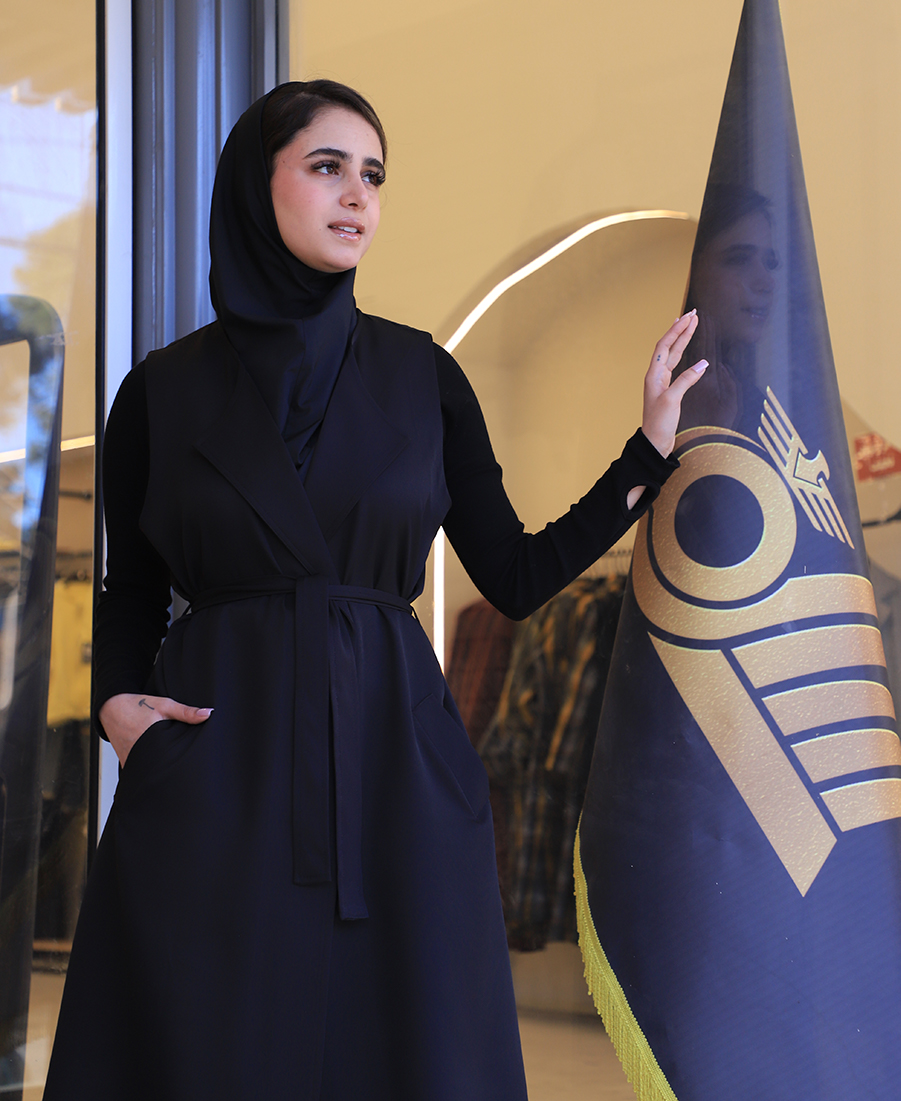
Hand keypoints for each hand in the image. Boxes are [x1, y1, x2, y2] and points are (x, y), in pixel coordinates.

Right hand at [99, 692, 212, 766]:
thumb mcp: (164, 705)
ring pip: (149, 772)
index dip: (182, 766)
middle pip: (160, 769)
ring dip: (160, 772)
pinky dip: (149, 770)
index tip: (194, 769)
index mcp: (149, 741)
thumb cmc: (138, 705)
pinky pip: (140, 771)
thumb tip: (209, 714)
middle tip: (187, 777)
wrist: (111, 707)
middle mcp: (138, 755)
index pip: (170, 761)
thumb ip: (186, 712)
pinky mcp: (126, 763)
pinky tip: (160, 771)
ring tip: (176, 777)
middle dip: (173, 771)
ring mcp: (131, 761)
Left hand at [640, 309, 707, 457]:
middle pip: (669, 347)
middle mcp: (657, 376)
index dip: (676, 330)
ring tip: (691, 325)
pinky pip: (678, 367)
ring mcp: (663, 383)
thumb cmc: (659, 423)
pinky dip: (685, 356)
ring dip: (682, 340)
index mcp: (654, 375)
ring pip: (673, 355)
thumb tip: (702, 364)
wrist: (655, 442)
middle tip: (692, 315)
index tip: (687, 317)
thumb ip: (686, 381)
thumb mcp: (673, 400)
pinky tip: (691, 352)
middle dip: (681, 330)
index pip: (665, 346)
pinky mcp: (669, 390)